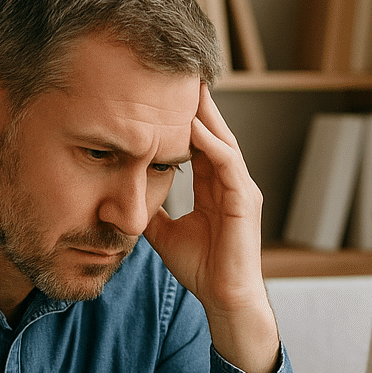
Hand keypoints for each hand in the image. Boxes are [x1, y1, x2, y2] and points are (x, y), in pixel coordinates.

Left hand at [144, 84, 278, 372]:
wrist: (224, 300)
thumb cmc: (202, 270)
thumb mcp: (165, 232)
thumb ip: (152, 210)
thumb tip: (126, 196)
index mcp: (216, 187)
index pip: (198, 142)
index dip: (180, 118)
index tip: (157, 93)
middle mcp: (231, 182)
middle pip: (212, 132)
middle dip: (194, 104)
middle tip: (172, 72)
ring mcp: (241, 189)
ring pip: (222, 140)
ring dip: (203, 114)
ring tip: (183, 87)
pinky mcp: (245, 201)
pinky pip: (228, 163)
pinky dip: (210, 143)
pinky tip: (192, 126)